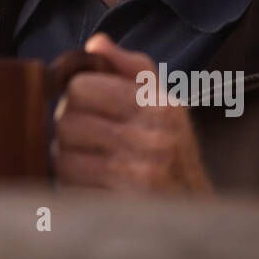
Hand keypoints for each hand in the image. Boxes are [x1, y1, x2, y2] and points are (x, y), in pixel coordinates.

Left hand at [53, 34, 213, 194]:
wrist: (195, 215)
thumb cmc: (173, 152)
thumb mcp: (163, 103)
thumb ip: (130, 68)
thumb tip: (96, 43)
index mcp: (159, 107)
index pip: (80, 87)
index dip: (78, 97)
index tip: (90, 109)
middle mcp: (153, 140)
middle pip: (66, 122)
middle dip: (70, 132)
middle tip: (87, 141)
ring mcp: (138, 178)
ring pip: (63, 158)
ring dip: (69, 163)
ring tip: (90, 165)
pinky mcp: (122, 209)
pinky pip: (70, 190)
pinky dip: (74, 189)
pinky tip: (94, 188)